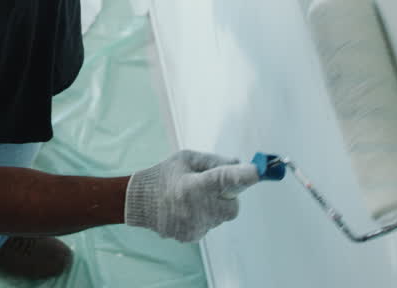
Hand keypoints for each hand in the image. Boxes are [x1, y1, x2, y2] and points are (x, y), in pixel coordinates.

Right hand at [124, 150, 259, 241]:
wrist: (138, 202)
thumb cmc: (164, 175)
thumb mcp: (186, 159)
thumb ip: (215, 162)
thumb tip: (240, 165)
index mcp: (194, 186)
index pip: (225, 180)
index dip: (245, 176)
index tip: (258, 171)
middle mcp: (196, 209)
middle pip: (233, 207)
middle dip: (229, 196)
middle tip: (214, 186)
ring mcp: (194, 226)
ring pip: (221, 216)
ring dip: (215, 206)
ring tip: (192, 197)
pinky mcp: (192, 236)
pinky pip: (210, 224)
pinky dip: (205, 216)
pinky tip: (187, 209)